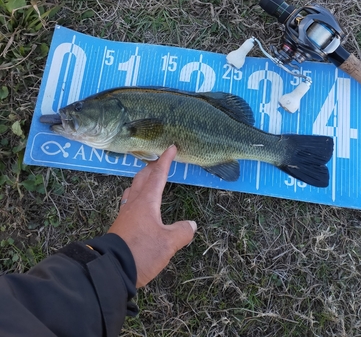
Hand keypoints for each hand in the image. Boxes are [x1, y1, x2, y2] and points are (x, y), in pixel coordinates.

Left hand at [108, 145, 196, 287]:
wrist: (111, 270)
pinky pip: (129, 202)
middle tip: (159, 161)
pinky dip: (136, 195)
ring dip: (141, 180)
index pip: (158, 176)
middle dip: (151, 167)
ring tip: (147, 179)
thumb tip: (191, 225)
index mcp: (147, 202)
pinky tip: (138, 205)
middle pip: (142, 178)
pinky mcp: (120, 225)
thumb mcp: (168, 244)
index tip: (171, 148)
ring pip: (133, 189)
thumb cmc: (141, 252)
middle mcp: (134, 203)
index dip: (165, 161)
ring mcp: (125, 214)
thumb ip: (181, 232)